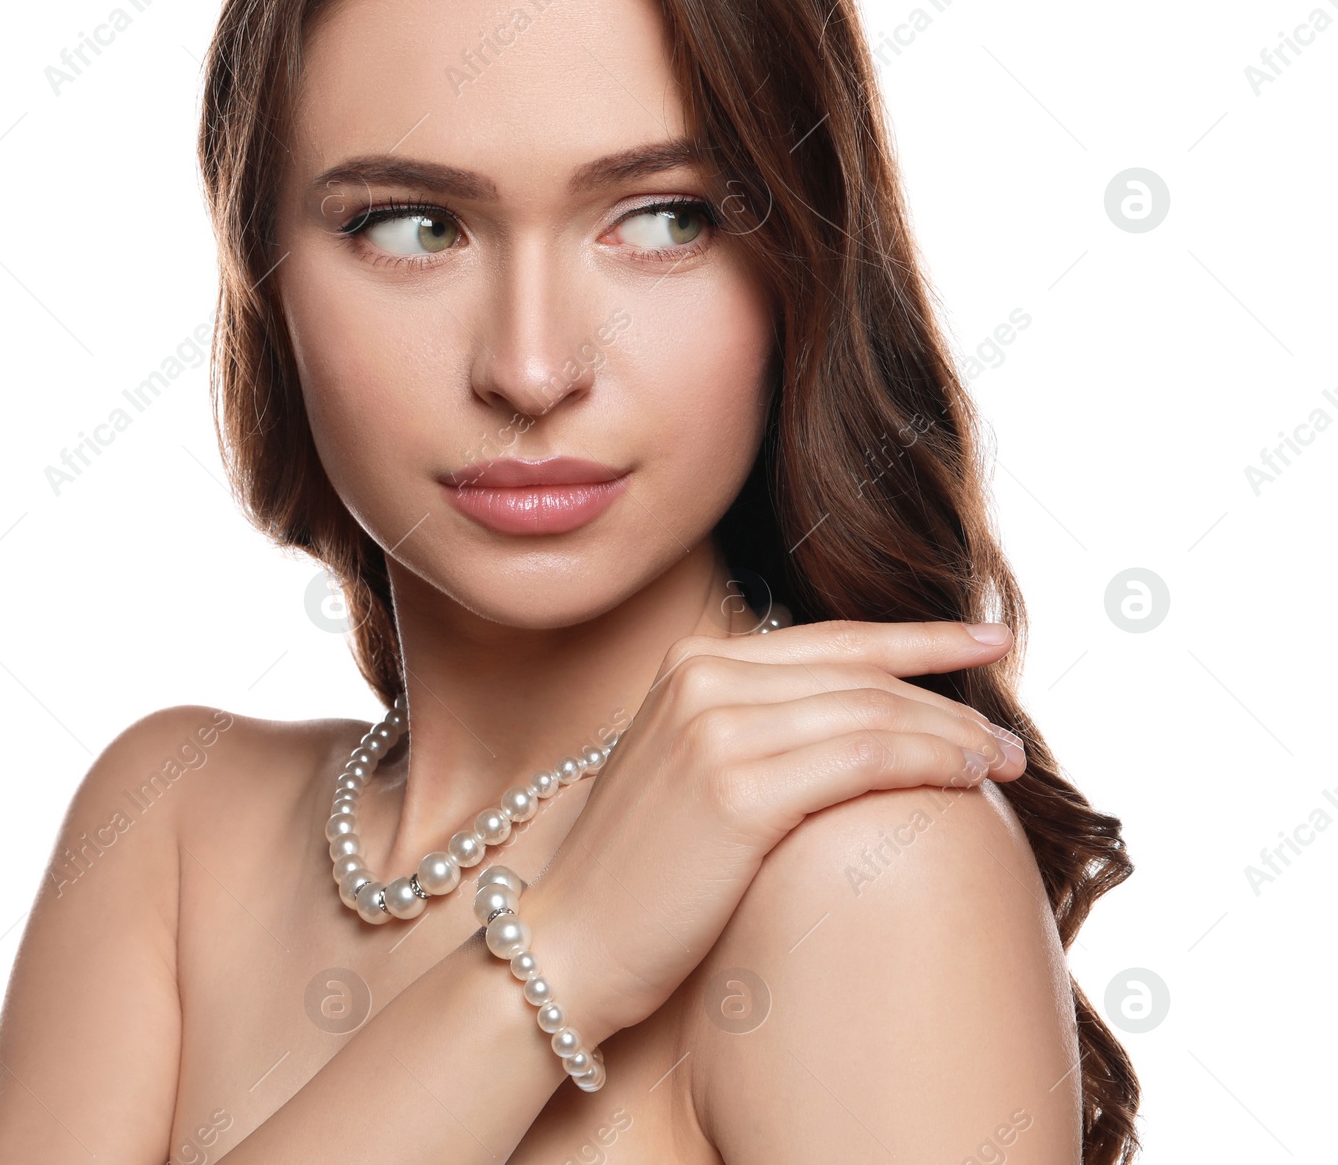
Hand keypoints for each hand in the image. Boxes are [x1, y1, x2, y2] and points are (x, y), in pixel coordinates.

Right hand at [518, 619, 1025, 1042]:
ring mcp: (716, 728)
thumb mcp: (686, 766)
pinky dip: (928, 761)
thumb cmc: (640, 869)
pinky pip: (863, 759)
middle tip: (1009, 720)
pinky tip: (968, 778)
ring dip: (953, 733)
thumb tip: (849, 719)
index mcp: (692, 662)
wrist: (569, 941)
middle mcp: (702, 677)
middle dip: (946, 689)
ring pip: (872, 712)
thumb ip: (752, 724)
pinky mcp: (736, 790)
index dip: (916, 637)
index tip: (981, 638)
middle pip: (860, 672)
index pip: (831, 640)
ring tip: (1005, 761)